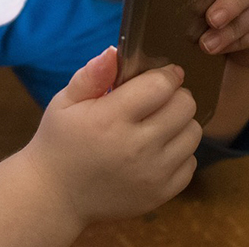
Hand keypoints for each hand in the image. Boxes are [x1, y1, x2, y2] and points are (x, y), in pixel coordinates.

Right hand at [20, 47, 201, 225]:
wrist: (55, 196)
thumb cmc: (59, 142)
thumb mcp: (65, 103)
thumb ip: (92, 75)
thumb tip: (115, 52)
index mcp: (111, 119)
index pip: (161, 85)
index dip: (166, 74)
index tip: (163, 74)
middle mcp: (136, 147)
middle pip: (185, 106)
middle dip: (176, 96)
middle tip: (159, 99)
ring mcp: (152, 174)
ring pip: (193, 133)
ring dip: (180, 123)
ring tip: (158, 124)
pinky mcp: (161, 195)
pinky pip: (190, 163)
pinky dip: (179, 153)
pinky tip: (157, 151)